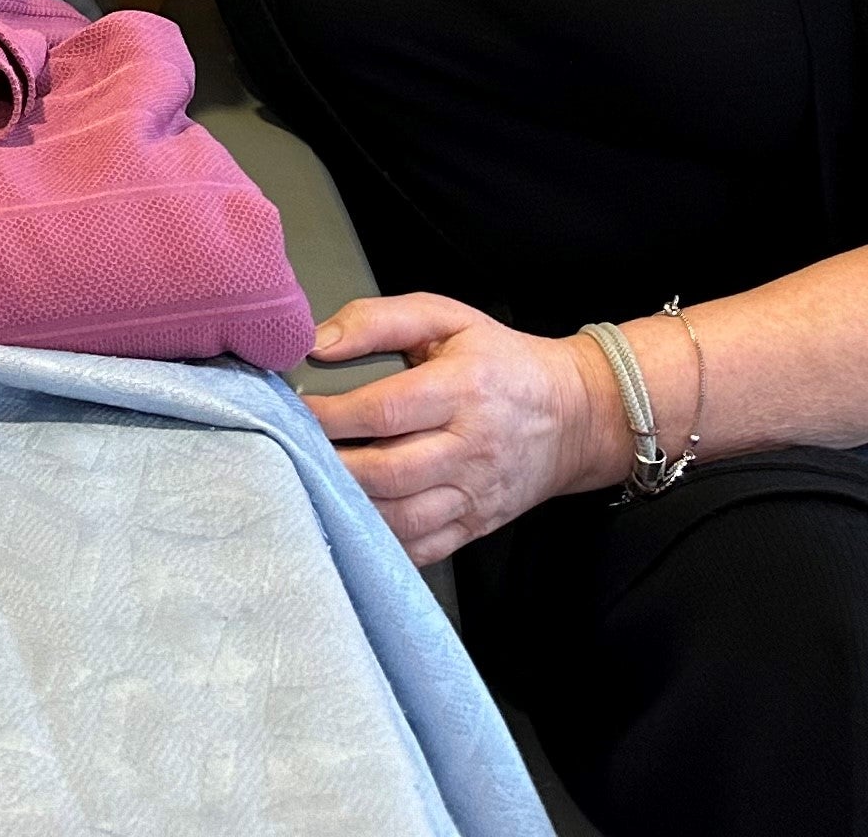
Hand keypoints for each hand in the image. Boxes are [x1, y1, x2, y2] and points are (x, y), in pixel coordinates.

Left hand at [304, 293, 621, 564]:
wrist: (575, 415)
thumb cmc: (501, 362)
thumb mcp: (446, 318)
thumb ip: (378, 320)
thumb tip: (318, 342)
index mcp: (463, 389)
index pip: (384, 411)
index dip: (330, 415)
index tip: (294, 408)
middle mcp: (471, 448)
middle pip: (386, 471)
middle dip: (330, 464)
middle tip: (292, 450)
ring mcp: (475, 494)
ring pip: (400, 518)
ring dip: (349, 505)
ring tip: (313, 482)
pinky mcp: (477, 525)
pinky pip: (422, 548)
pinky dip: (381, 542)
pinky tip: (352, 520)